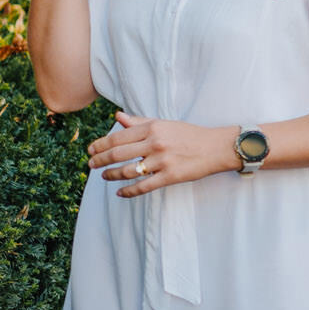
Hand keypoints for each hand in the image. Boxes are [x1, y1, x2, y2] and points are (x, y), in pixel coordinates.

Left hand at [88, 113, 237, 198]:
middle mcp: (155, 143)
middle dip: (99, 161)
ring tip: (104, 177)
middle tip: (90, 165)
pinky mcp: (170, 176)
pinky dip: (128, 191)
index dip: (100, 145)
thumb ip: (140, 121)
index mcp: (153, 128)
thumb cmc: (191, 134)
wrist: (218, 147)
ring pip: (127, 171)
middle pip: (118, 154)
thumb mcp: (165, 124)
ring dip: (111, 175)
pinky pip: (143, 186)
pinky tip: (120, 193)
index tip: (90, 150)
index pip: (118, 137)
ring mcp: (162, 161)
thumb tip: (118, 117)